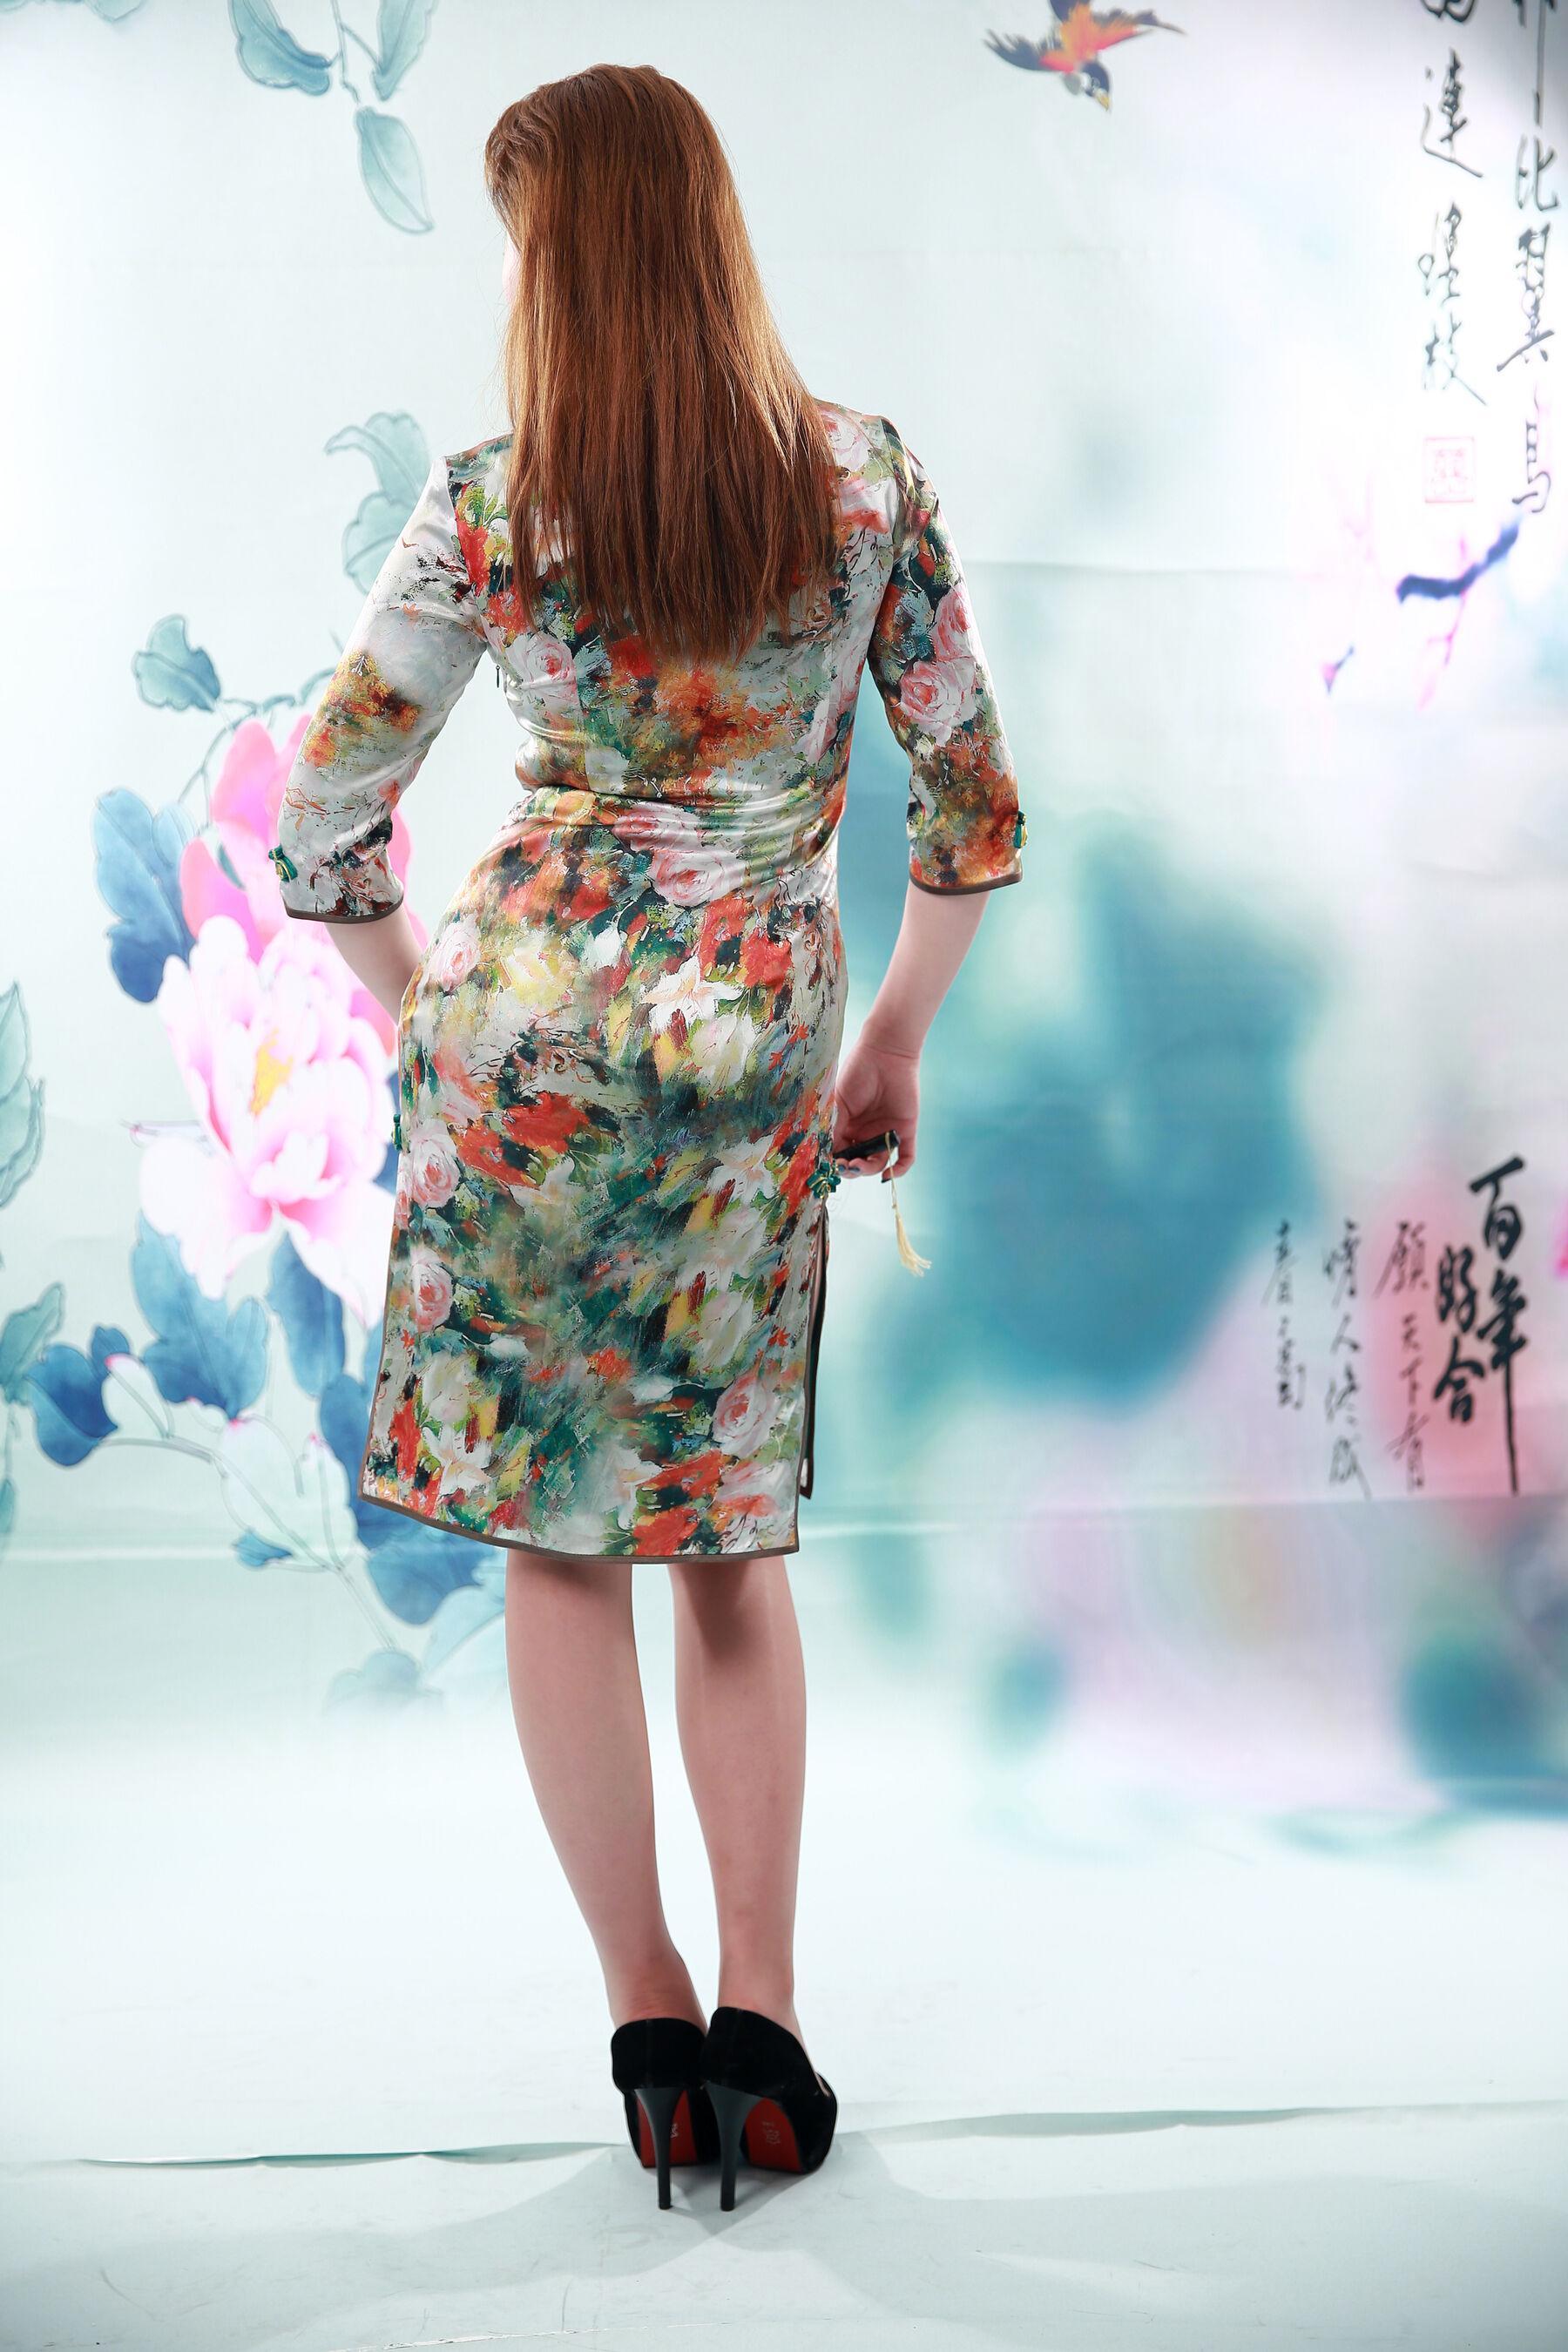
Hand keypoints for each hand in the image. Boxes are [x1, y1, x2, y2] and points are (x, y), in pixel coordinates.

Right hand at [830, 1032, 920, 1179]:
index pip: (841, 1153)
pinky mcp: (905, 1130)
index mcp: (848, 1127)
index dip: (835, 1162)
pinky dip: (899, 1170)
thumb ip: (834, 1125)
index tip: (829, 1165)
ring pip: (878, 1162)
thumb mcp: (839, 1101)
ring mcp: (886, 1133)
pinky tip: (887, 1175)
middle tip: (846, 1166)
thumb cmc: (858, 1071)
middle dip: (852, 1169)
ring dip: (869, 1169)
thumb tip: (827, 1152)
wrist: (885, 1051)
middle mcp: (866, 1133)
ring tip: (859, 1164)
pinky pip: (906, 1157)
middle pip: (859, 1162)